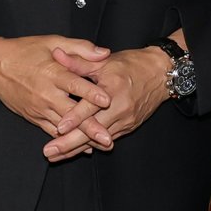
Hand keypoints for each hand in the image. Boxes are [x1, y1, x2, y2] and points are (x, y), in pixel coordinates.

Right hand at [0, 31, 111, 135]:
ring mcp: (39, 108)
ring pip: (63, 127)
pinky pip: (51, 131)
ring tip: (101, 146)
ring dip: (81, 138)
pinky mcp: (33, 117)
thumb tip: (105, 53)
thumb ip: (80, 48)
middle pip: (71, 113)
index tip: (107, 101)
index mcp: (53, 73)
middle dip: (90, 127)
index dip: (91, 93)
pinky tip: (81, 147)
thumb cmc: (26, 51)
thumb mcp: (53, 41)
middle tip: (108, 139)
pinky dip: (65, 140)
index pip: (75, 85)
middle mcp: (46, 94)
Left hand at [43, 47, 169, 160]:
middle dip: (69, 144)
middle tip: (49, 152)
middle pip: (92, 131)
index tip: (58, 128)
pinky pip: (107, 139)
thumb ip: (78, 62)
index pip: (91, 107)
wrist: (162, 73)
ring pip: (98, 140)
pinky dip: (91, 145)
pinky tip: (75, 151)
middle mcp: (121, 108)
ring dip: (76, 149)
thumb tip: (55, 54)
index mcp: (113, 88)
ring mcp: (126, 120)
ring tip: (56, 156)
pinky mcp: (129, 126)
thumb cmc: (131, 64)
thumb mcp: (104, 61)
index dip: (74, 118)